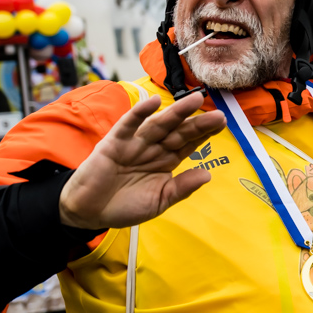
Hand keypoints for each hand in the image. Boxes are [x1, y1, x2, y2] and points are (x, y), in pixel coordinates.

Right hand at [58, 91, 225, 230]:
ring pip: (158, 125)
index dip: (204, 134)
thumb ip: (181, 188)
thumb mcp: (159, 201)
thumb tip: (207, 175)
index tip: (222, 123)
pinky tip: (153, 102)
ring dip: (176, 112)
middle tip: (218, 114)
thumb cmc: (125, 206)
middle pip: (178, 132)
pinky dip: (139, 113)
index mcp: (166, 161)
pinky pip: (128, 125)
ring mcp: (134, 143)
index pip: (188, 144)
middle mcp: (153, 148)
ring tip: (195, 100)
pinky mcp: (114, 142)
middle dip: (197, 123)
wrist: (90, 212)